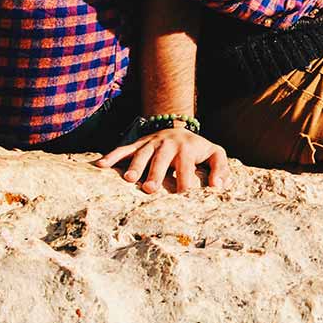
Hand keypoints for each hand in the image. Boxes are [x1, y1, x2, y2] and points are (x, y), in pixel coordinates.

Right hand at [95, 126, 229, 193]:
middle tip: (149, 189)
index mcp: (188, 149)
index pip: (187, 166)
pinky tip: (100, 165)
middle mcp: (169, 144)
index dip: (184, 180)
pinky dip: (112, 156)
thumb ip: (221, 168)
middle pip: (162, 159)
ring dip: (134, 165)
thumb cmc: (198, 148)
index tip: (181, 196)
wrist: (180, 127)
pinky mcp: (138, 143)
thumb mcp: (215, 153)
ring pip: (142, 153)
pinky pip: (123, 149)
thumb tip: (217, 186)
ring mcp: (151, 143)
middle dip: (156, 173)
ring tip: (128, 179)